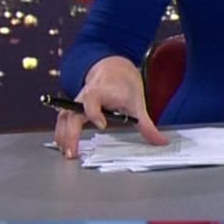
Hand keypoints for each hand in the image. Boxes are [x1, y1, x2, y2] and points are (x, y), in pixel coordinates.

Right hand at [53, 55, 167, 158]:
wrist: (113, 69)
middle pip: (72, 114)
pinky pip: (63, 120)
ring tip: (67, 153)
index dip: (94, 112)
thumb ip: (146, 125)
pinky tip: (63, 147)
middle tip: (73, 152)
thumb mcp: (137, 103)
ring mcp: (77, 102)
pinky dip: (61, 133)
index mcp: (102, 92)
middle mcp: (85, 97)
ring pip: (64, 118)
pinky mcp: (73, 108)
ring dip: (62, 136)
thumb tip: (161, 142)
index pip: (92, 100)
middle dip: (71, 133)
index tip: (102, 125)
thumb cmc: (124, 85)